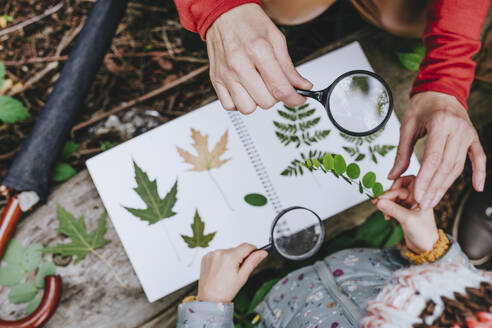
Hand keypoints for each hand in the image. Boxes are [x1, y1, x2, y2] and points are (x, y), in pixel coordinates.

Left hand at [197, 243, 267, 302]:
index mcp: (230, 257)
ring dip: (229, 258)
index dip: (253, 251)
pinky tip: (220, 270)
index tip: (252, 257)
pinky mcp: (206, 256)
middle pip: (236, 249)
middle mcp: (219, 253)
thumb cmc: (225, 290)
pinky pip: (218, 254)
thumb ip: (253, 261)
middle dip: (239, 257)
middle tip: (236, 271)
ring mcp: (211, 254)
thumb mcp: (243, 276)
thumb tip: (262, 252)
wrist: (210, 298)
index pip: (247, 246)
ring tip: (227, 272)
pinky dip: (221, 260)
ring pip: (227, 251)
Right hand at [206, 3, 312, 113]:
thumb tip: (303, 86)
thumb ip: (289, 67)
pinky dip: (239, 103)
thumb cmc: (249, 23)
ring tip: (258, 87)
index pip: (280, 88)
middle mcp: (239, 64)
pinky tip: (244, 90)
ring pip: (247, 108)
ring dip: (256, 102)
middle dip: (275, 97)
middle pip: (265, 102)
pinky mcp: (215, 80)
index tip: (298, 99)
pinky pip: (229, 106)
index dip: (294, 99)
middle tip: (275, 85)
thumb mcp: (276, 39)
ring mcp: (225, 74)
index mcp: (258, 51)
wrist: (223, 14)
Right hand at [374, 176, 438, 253]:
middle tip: (379, 202)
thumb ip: (392, 209)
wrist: (425, 248)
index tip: (383, 197)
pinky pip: (392, 205)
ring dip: (386, 203)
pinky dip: (387, 209)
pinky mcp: (404, 212)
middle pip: (398, 189)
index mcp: (422, 196)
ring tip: (383, 212)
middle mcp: (416, 199)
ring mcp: (409, 205)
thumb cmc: (423, 234)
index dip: (393, 188)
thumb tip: (379, 201)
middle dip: (388, 195)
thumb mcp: (407, 220)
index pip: (405, 184)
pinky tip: (387, 217)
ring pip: (394, 197)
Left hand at [388, 91, 485, 208]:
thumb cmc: (421, 107)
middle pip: (447, 166)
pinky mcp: (473, 137)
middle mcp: (458, 129)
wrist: (440, 91)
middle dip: (434, 187)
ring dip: (447, 185)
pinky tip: (477, 187)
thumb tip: (393, 176)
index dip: (425, 179)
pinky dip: (479, 172)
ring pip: (459, 165)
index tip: (417, 195)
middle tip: (423, 203)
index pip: (433, 159)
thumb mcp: (407, 126)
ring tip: (434, 200)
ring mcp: (468, 134)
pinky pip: (479, 157)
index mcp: (441, 124)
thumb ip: (402, 152)